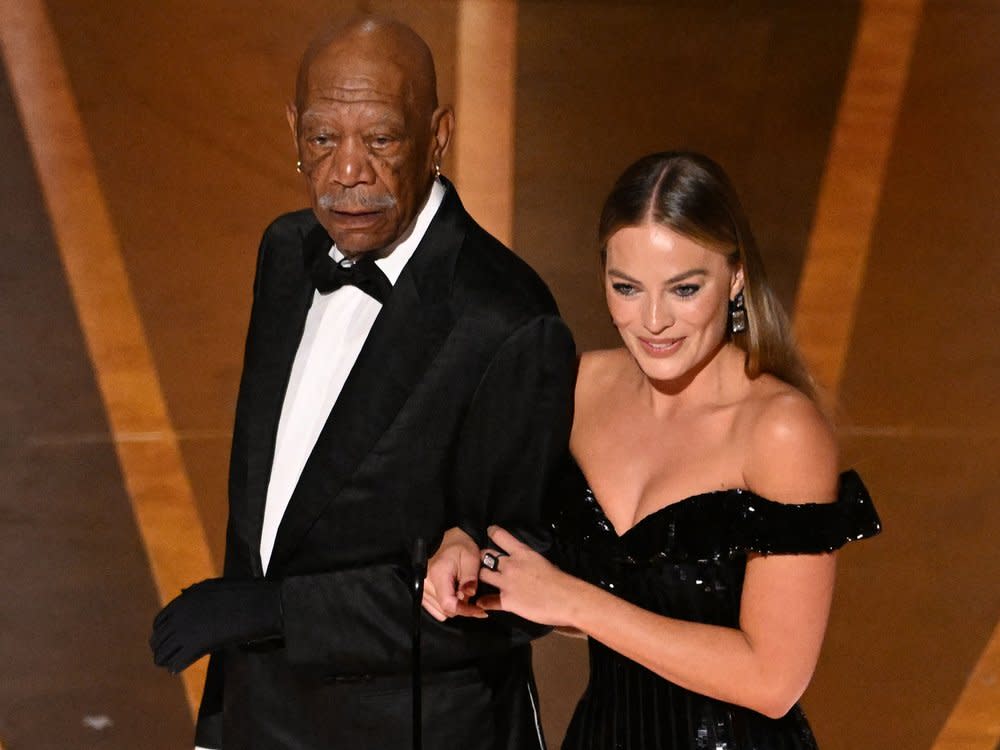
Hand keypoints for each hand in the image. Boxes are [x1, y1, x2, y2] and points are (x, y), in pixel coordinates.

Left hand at [150, 578, 281, 672]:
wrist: (261, 604)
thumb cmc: (246, 594)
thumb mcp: (216, 586)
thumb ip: (198, 592)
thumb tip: (184, 593)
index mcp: (186, 599)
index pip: (160, 620)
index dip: (159, 633)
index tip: (161, 641)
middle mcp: (182, 613)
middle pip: (159, 638)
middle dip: (159, 648)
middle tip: (161, 657)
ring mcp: (188, 629)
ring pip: (164, 651)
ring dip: (164, 659)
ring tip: (166, 665)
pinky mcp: (198, 644)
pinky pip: (178, 660)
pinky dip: (176, 666)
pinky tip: (175, 670)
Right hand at [422, 528, 486, 620]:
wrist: (447, 538)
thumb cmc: (459, 545)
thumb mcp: (471, 558)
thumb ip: (470, 578)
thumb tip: (469, 595)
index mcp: (438, 575)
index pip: (448, 604)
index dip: (465, 610)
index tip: (478, 610)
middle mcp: (426, 584)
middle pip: (445, 610)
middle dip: (462, 608)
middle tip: (474, 599)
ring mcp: (422, 588)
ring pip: (439, 611)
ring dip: (454, 607)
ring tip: (464, 594)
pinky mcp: (422, 590)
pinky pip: (433, 607)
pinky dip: (446, 605)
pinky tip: (454, 595)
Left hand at [477, 526, 579, 626]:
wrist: (566, 599)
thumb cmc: (561, 581)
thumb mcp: (543, 561)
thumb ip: (530, 561)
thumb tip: (527, 565)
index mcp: (522, 552)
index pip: (500, 536)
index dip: (493, 533)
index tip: (490, 532)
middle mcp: (510, 565)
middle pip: (486, 555)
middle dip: (483, 558)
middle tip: (484, 562)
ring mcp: (506, 583)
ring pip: (482, 575)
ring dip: (481, 577)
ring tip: (481, 581)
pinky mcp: (506, 601)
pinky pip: (487, 601)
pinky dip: (484, 602)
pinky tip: (482, 603)